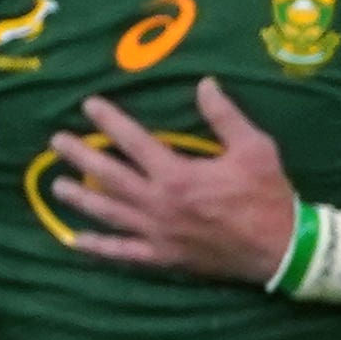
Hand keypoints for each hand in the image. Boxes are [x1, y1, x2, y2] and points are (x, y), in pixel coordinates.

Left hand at [43, 77, 302, 283]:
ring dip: (80, 198)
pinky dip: (99, 248)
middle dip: (80, 156)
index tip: (89, 105)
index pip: (133, 141)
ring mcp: (158, 232)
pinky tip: (76, 240)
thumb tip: (205, 83)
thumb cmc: (269, 197)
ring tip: (58, 186)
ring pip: (108, 212)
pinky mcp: (164, 256)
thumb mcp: (256, 149)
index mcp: (178, 174)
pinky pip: (123, 253)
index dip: (110, 120)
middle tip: (57, 142)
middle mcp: (158, 202)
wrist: (283, 249)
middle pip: (109, 175)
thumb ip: (225, 117)